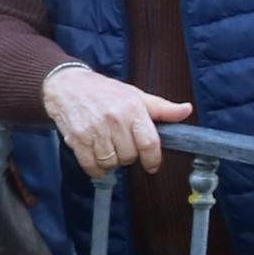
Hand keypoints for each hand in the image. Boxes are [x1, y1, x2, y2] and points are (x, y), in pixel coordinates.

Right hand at [41, 64, 191, 176]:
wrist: (67, 85)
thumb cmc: (104, 91)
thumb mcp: (136, 95)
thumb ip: (162, 108)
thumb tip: (186, 110)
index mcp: (132, 108)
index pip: (149, 143)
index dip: (153, 159)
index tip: (152, 165)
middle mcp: (114, 119)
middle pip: (129, 156)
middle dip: (128, 156)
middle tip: (123, 146)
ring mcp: (94, 130)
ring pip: (111, 163)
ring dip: (111, 162)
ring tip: (108, 149)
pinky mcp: (77, 139)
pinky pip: (91, 165)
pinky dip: (95, 168)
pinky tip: (96, 159)